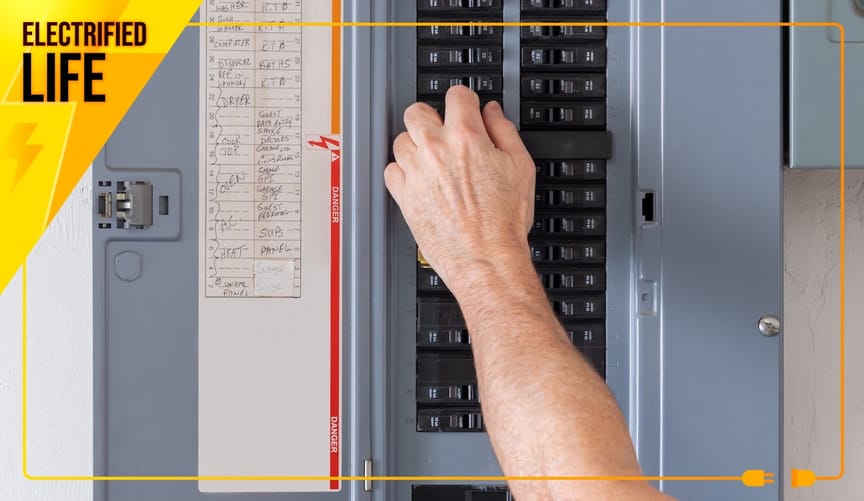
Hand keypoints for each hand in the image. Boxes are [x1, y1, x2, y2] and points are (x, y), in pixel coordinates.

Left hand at [384, 86, 535, 290]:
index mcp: (466, 137)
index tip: (465, 109)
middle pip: (416, 112)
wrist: (486, 259)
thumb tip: (492, 113)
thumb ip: (504, 131)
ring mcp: (416, 173)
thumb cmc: (504, 222)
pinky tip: (419, 180)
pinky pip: (391, 170)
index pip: (456, 96)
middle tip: (442, 131)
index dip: (464, 101)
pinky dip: (402, 172)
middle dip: (430, 117)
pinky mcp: (404, 196)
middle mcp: (436, 150)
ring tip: (432, 160)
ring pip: (400, 140)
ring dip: (415, 146)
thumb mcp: (521, 167)